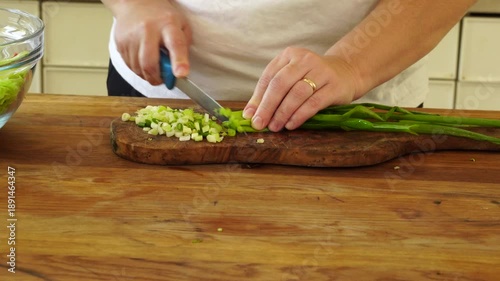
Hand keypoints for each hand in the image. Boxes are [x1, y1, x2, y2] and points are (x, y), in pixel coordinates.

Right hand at [110, 0, 190, 84]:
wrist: (135, 3)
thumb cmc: (162, 17)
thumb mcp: (181, 25)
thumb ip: (183, 46)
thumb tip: (181, 70)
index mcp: (168, 25)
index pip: (175, 44)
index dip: (179, 61)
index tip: (181, 74)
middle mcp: (148, 30)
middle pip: (149, 63)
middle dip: (157, 79)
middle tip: (162, 80)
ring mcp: (132, 36)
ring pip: (138, 68)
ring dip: (147, 75)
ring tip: (153, 68)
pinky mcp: (120, 42)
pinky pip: (129, 65)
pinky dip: (138, 69)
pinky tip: (142, 61)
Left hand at [243, 47, 359, 131]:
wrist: (346, 73)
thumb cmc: (311, 79)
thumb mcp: (291, 79)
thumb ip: (270, 93)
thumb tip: (250, 114)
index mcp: (289, 55)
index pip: (269, 77)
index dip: (257, 98)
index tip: (250, 116)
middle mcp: (305, 60)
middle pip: (280, 84)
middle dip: (267, 106)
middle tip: (260, 124)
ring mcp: (321, 72)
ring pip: (296, 94)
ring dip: (283, 113)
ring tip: (275, 126)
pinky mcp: (334, 86)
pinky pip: (313, 103)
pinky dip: (299, 115)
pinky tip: (291, 124)